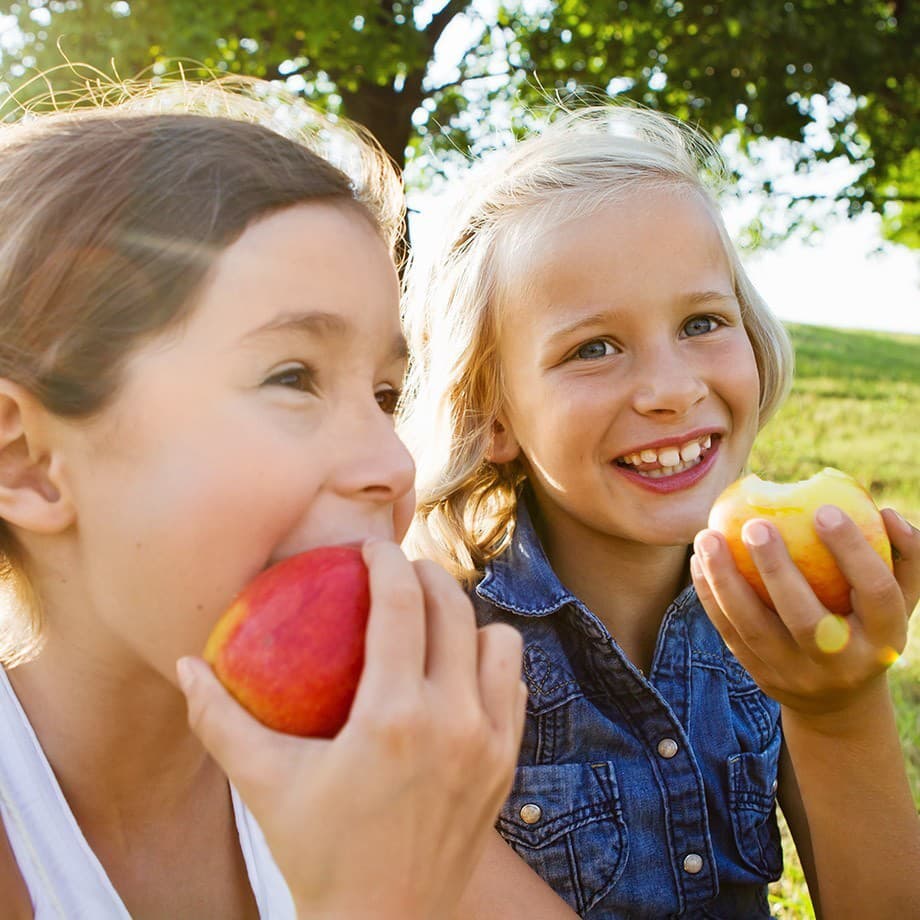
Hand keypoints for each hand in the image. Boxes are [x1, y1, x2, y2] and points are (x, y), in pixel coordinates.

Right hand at [178, 539, 525, 919]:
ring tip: (433, 625)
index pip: (402, 605)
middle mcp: (455, 721)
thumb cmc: (319, 853)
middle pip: (456, 609)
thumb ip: (220, 719)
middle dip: (429, 576)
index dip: (388, 562)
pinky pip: (514, 687)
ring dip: (469, 620)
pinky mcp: (508, 764)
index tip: (372, 549)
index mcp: (395, 717)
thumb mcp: (264, 784)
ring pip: (500, 642)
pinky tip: (457, 675)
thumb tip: (183, 665)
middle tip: (401, 573)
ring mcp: (491, 743)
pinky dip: (490, 666)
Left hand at [690, 505, 918, 720]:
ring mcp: (797, 675)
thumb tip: (885, 512)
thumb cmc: (868, 624)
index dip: (852, 551)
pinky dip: (710, 596)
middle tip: (754, 524)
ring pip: (754, 628)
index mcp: (885, 639)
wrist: (838, 700)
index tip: (823, 509)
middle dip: (777, 570)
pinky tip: (698, 560)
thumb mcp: (899, 597)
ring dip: (725, 580)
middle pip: (806, 619)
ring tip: (708, 537)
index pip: (875, 592)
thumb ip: (904, 555)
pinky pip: (729, 633)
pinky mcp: (761, 676)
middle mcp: (841, 664)